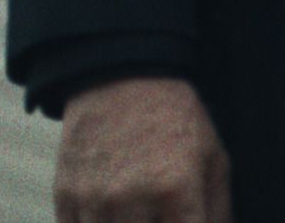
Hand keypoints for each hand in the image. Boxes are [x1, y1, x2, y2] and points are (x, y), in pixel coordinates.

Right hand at [56, 76, 230, 222]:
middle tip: (161, 219)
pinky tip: (113, 217)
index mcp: (176, 189)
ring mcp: (93, 201)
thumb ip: (219, 212)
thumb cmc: (176, 121)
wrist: (121, 77)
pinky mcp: (65, 198)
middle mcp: (131, 199)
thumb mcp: (213, 158)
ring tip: (140, 214)